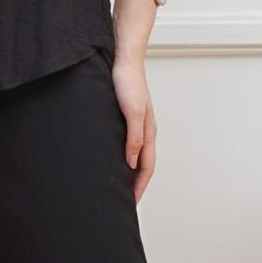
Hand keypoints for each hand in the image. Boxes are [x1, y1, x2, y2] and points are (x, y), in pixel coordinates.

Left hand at [111, 55, 156, 204]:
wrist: (124, 59)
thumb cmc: (128, 82)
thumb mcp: (132, 112)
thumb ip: (134, 137)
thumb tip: (131, 163)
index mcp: (148, 132)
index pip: (146, 167)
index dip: (139, 186)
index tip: (131, 203)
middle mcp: (144, 129)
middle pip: (143, 163)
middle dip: (137, 183)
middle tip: (126, 199)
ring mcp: (137, 122)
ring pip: (136, 153)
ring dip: (130, 170)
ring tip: (119, 182)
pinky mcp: (127, 114)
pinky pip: (128, 141)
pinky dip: (124, 154)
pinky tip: (113, 155)